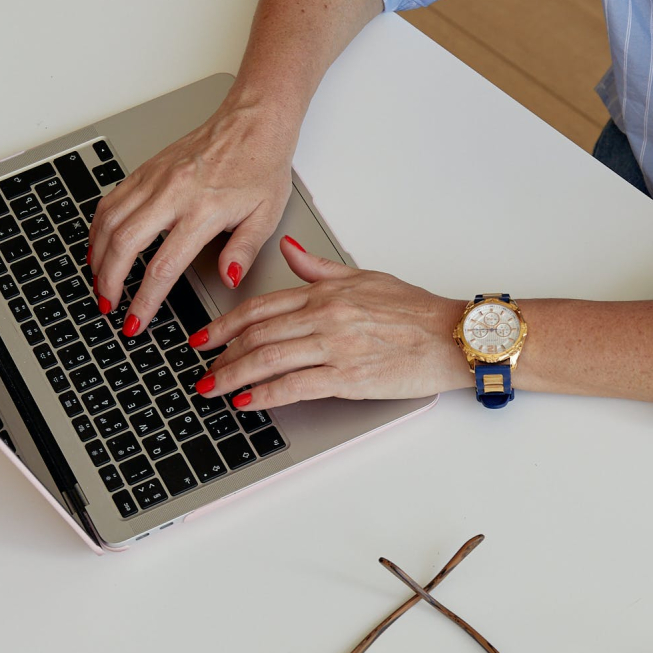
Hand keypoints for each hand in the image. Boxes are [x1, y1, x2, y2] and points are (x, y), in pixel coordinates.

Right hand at [89, 105, 294, 333]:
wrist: (252, 121)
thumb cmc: (261, 165)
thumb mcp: (266, 216)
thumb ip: (243, 251)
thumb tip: (228, 279)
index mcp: (203, 210)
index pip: (164, 266)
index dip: (145, 300)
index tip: (136, 322)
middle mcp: (172, 192)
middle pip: (125, 244)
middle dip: (109, 281)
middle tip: (108, 306)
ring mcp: (155, 178)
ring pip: (109, 220)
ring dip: (98, 255)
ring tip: (99, 281)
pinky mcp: (146, 169)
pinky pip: (111, 200)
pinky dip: (98, 226)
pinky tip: (99, 244)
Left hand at [190, 236, 468, 407]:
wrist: (452, 336)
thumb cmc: (417, 311)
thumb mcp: (365, 276)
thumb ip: (320, 268)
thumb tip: (290, 250)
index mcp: (325, 292)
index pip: (261, 307)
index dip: (224, 323)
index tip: (203, 337)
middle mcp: (324, 316)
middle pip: (256, 335)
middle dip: (220, 353)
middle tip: (200, 368)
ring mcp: (334, 346)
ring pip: (268, 359)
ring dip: (233, 375)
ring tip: (212, 388)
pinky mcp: (348, 376)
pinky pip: (296, 385)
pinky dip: (266, 394)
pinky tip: (248, 402)